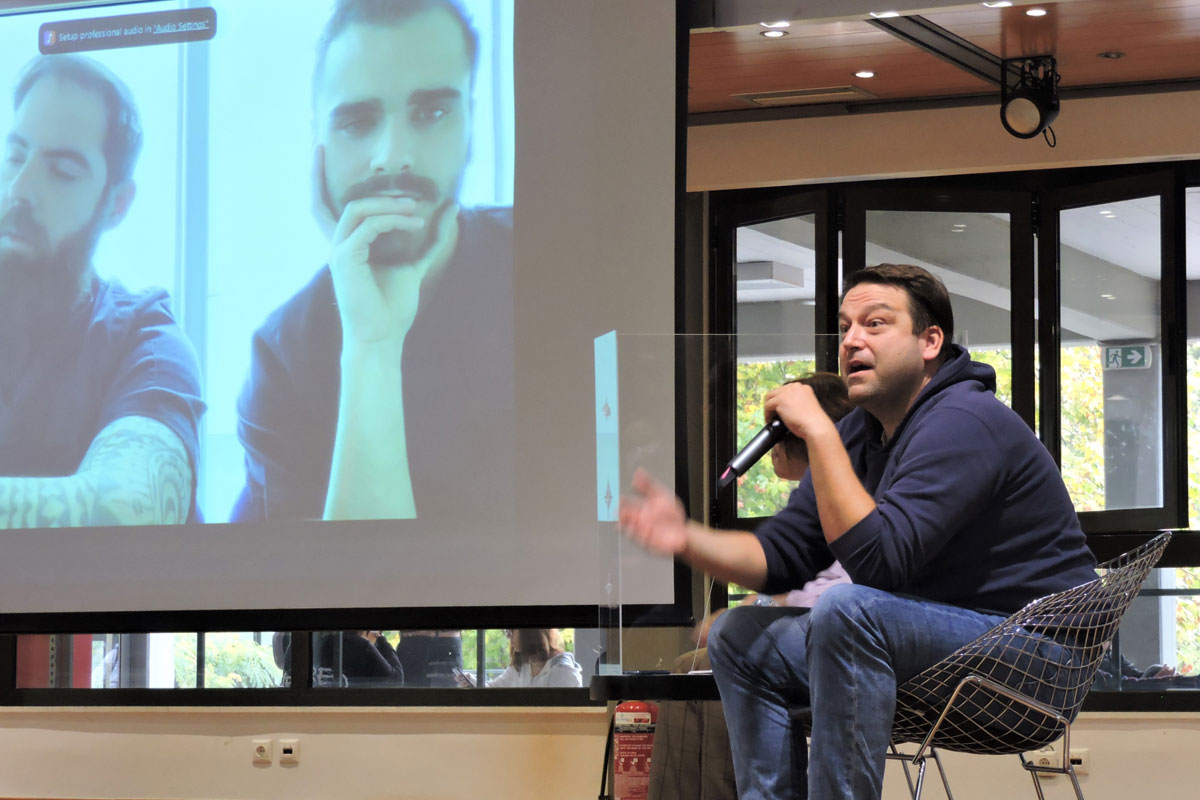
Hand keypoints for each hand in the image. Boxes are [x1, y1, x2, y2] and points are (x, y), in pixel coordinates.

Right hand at [316, 147, 459, 351]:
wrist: (384, 335)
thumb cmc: (393, 306)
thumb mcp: (416, 262)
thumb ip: (430, 237)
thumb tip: (451, 208)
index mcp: (347, 245)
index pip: (324, 205)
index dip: (316, 176)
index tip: (318, 147)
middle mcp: (337, 245)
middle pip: (340, 200)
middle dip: (370, 187)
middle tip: (408, 191)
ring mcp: (338, 251)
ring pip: (358, 209)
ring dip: (389, 205)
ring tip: (417, 210)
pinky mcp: (344, 258)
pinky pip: (367, 226)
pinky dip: (392, 220)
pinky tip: (414, 224)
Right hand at [618, 469, 689, 557]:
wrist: (684, 532)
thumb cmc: (671, 514)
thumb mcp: (661, 496)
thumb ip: (648, 485)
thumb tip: (638, 472)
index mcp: (640, 511)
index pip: (626, 506)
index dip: (622, 503)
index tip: (620, 499)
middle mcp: (639, 523)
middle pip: (626, 519)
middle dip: (623, 516)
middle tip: (622, 512)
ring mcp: (644, 534)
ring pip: (632, 531)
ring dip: (631, 527)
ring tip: (633, 522)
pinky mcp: (650, 544)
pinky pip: (644, 541)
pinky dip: (644, 537)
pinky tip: (647, 530)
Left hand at [763, 382, 837, 441]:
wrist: (816, 426)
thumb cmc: (813, 422)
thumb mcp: (806, 407)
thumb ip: (796, 403)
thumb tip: (784, 408)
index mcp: (803, 387)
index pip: (786, 390)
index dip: (781, 400)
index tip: (779, 409)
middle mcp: (795, 386)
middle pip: (777, 392)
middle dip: (773, 403)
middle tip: (772, 414)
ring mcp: (787, 392)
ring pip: (770, 397)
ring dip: (769, 408)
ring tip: (770, 418)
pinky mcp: (780, 400)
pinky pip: (767, 406)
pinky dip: (767, 414)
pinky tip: (770, 421)